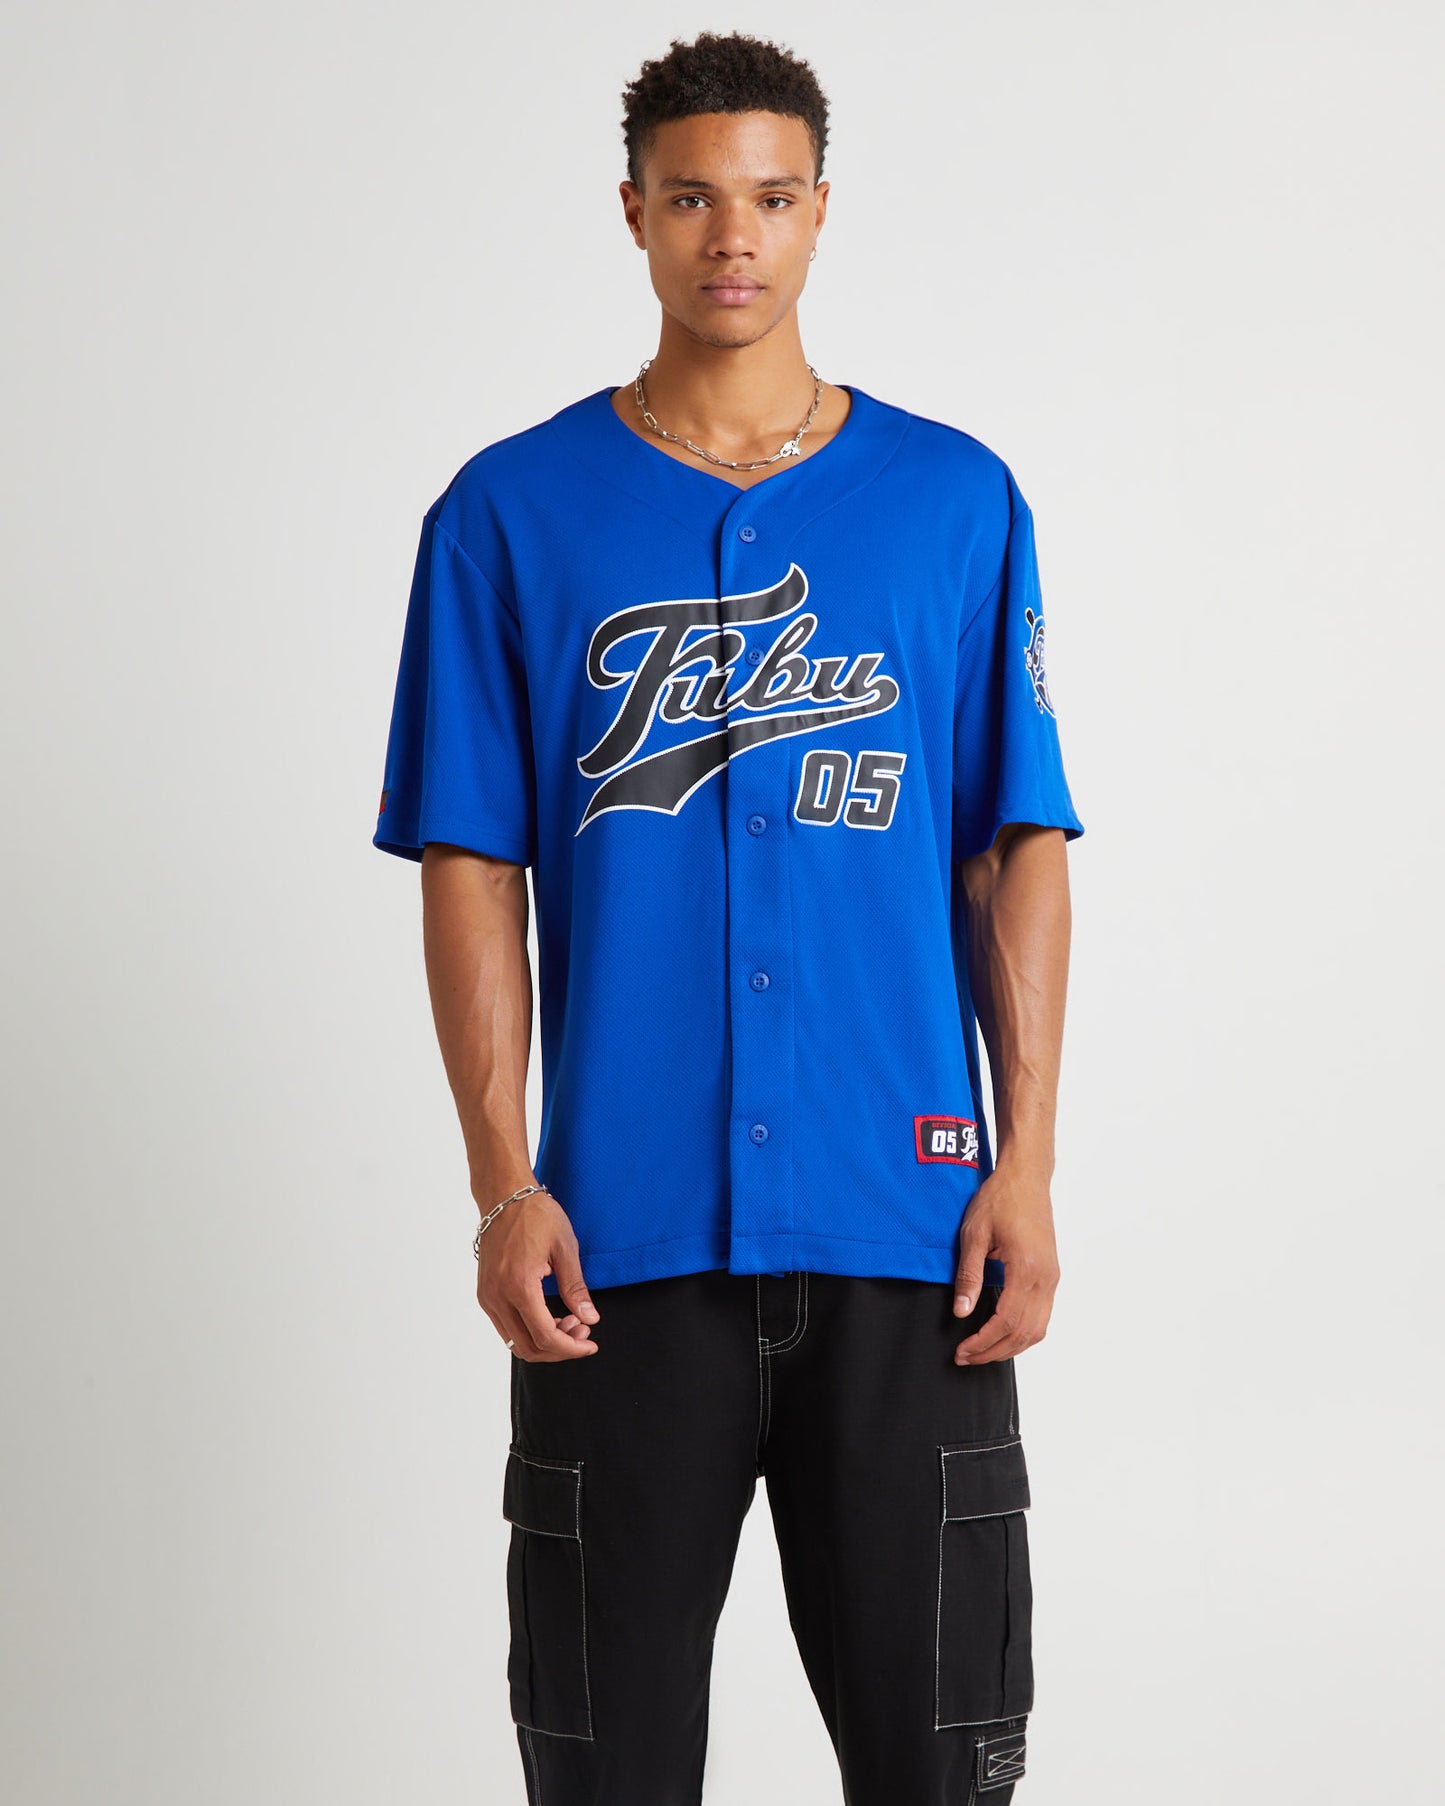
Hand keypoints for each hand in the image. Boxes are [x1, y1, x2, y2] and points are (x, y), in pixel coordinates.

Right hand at [475, 1190, 601, 1360]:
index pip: (545, 1337)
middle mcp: (497, 1296)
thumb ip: (575, 1288)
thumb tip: (590, 1319)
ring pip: (515, 1342)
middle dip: (560, 1348)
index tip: (590, 1344)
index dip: (571, 1348)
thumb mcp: (565, 1249)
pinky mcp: (485, 1293)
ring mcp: (487, 1296)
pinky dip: (528, 1330)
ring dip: (544, 1341)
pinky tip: (549, 1315)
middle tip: (583, 1330)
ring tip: (569, 1321)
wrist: (503, 1196)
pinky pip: (506, 1326)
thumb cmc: (535, 1215)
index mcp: (519, 1285)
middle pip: (528, 1348)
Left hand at [950, 1166, 1059, 1364]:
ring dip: (1010, 1346)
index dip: (983, 1342)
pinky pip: (1042, 1316)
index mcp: (1027, 1268)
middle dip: (994, 1351)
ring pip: (1037, 1329)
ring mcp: (1052, 1277)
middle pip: (1024, 1333)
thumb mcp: (974, 1234)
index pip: (1006, 1321)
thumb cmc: (1000, 1199)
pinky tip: (1002, 1333)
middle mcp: (1046, 1278)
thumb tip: (960, 1311)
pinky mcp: (1051, 1274)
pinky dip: (1023, 1332)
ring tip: (982, 1351)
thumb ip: (969, 1276)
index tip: (962, 1351)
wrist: (1026, 1177)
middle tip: (966, 1357)